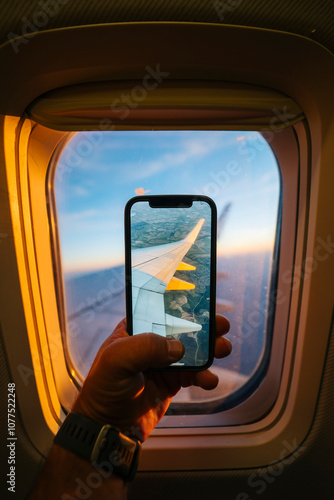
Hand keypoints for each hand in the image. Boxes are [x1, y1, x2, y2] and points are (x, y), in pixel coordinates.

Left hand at [73, 315, 230, 440]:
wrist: (107, 427)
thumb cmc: (103, 389)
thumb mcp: (117, 360)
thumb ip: (145, 347)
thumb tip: (179, 348)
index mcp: (134, 329)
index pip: (160, 310)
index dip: (182, 304)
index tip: (202, 301)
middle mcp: (150, 343)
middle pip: (182, 329)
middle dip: (204, 326)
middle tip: (220, 325)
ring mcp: (163, 363)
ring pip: (193, 351)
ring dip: (210, 349)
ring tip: (223, 349)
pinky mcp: (172, 382)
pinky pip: (194, 375)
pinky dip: (205, 376)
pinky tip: (209, 380)